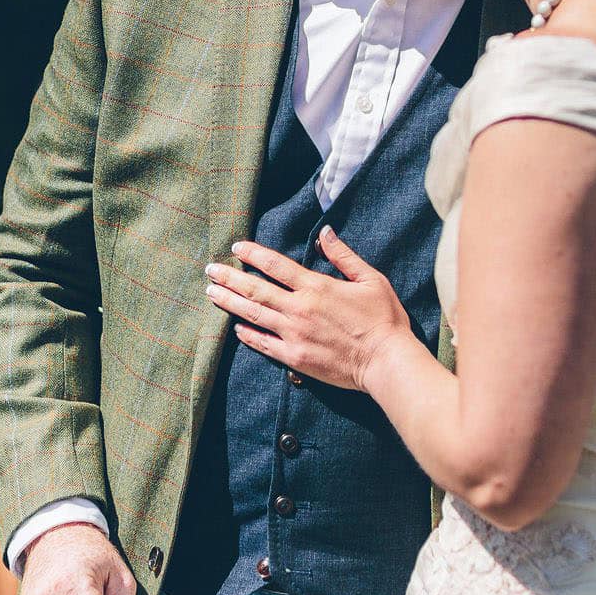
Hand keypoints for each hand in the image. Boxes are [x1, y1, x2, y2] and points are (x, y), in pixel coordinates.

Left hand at [204, 227, 413, 392]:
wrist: (386, 361)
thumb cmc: (383, 319)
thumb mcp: (370, 279)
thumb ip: (344, 256)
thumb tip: (325, 233)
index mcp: (316, 287)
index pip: (276, 265)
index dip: (254, 254)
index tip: (236, 247)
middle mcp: (299, 309)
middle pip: (256, 289)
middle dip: (230, 278)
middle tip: (209, 270)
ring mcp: (294, 335)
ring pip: (254, 314)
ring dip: (230, 303)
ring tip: (211, 293)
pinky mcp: (295, 358)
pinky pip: (264, 344)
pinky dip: (248, 335)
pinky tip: (235, 327)